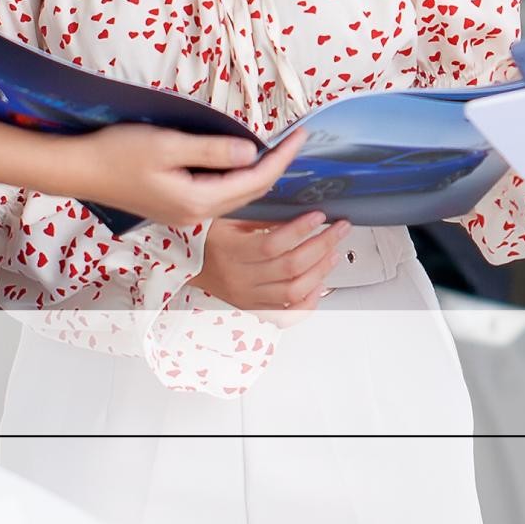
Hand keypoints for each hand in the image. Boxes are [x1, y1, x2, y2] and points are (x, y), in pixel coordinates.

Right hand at [61, 127, 304, 231]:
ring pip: (236, 197)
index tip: (303, 136)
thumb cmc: (117, 153)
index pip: (255, 180)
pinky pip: (219, 196)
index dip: (282, 158)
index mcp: (197, 201)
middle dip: (277, 167)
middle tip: (298, 140)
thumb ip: (213, 150)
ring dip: (259, 175)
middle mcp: (196, 215)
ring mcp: (185, 215)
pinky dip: (238, 180)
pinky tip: (243, 164)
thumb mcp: (169, 144)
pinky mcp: (176, 208)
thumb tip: (252, 153)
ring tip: (279, 150)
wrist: (80, 170)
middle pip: (250, 194)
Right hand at [194, 212, 350, 315]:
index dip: (301, 229)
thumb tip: (296, 210)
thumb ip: (259, 216)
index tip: (319, 215)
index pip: (273, 243)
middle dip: (322, 246)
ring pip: (293, 291)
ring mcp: (246, 297)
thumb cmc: (204, 235)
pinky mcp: (251, 307)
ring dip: (321, 271)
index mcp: (229, 251)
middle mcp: (239, 279)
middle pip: (290, 268)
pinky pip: (286, 314)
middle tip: (339, 229)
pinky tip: (320, 286)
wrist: (185, 262)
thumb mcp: (226, 215)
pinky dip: (308, 303)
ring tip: (334, 252)